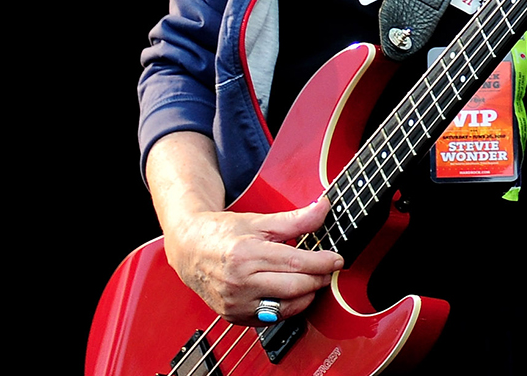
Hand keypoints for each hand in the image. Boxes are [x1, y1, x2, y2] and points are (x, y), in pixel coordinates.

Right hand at [161, 197, 345, 323]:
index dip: (323, 262)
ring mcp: (235, 302)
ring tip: (313, 281)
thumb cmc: (222, 233)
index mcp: (246, 254)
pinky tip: (292, 294)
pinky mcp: (233, 316)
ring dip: (306, 296)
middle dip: (318, 279)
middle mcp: (239, 282)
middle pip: (295, 287)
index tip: (337, 259)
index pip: (297, 263)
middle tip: (328, 270)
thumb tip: (323, 208)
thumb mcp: (259, 221)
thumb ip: (295, 219)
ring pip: (286, 308)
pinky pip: (270, 318)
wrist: (188, 249)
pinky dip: (287, 307)